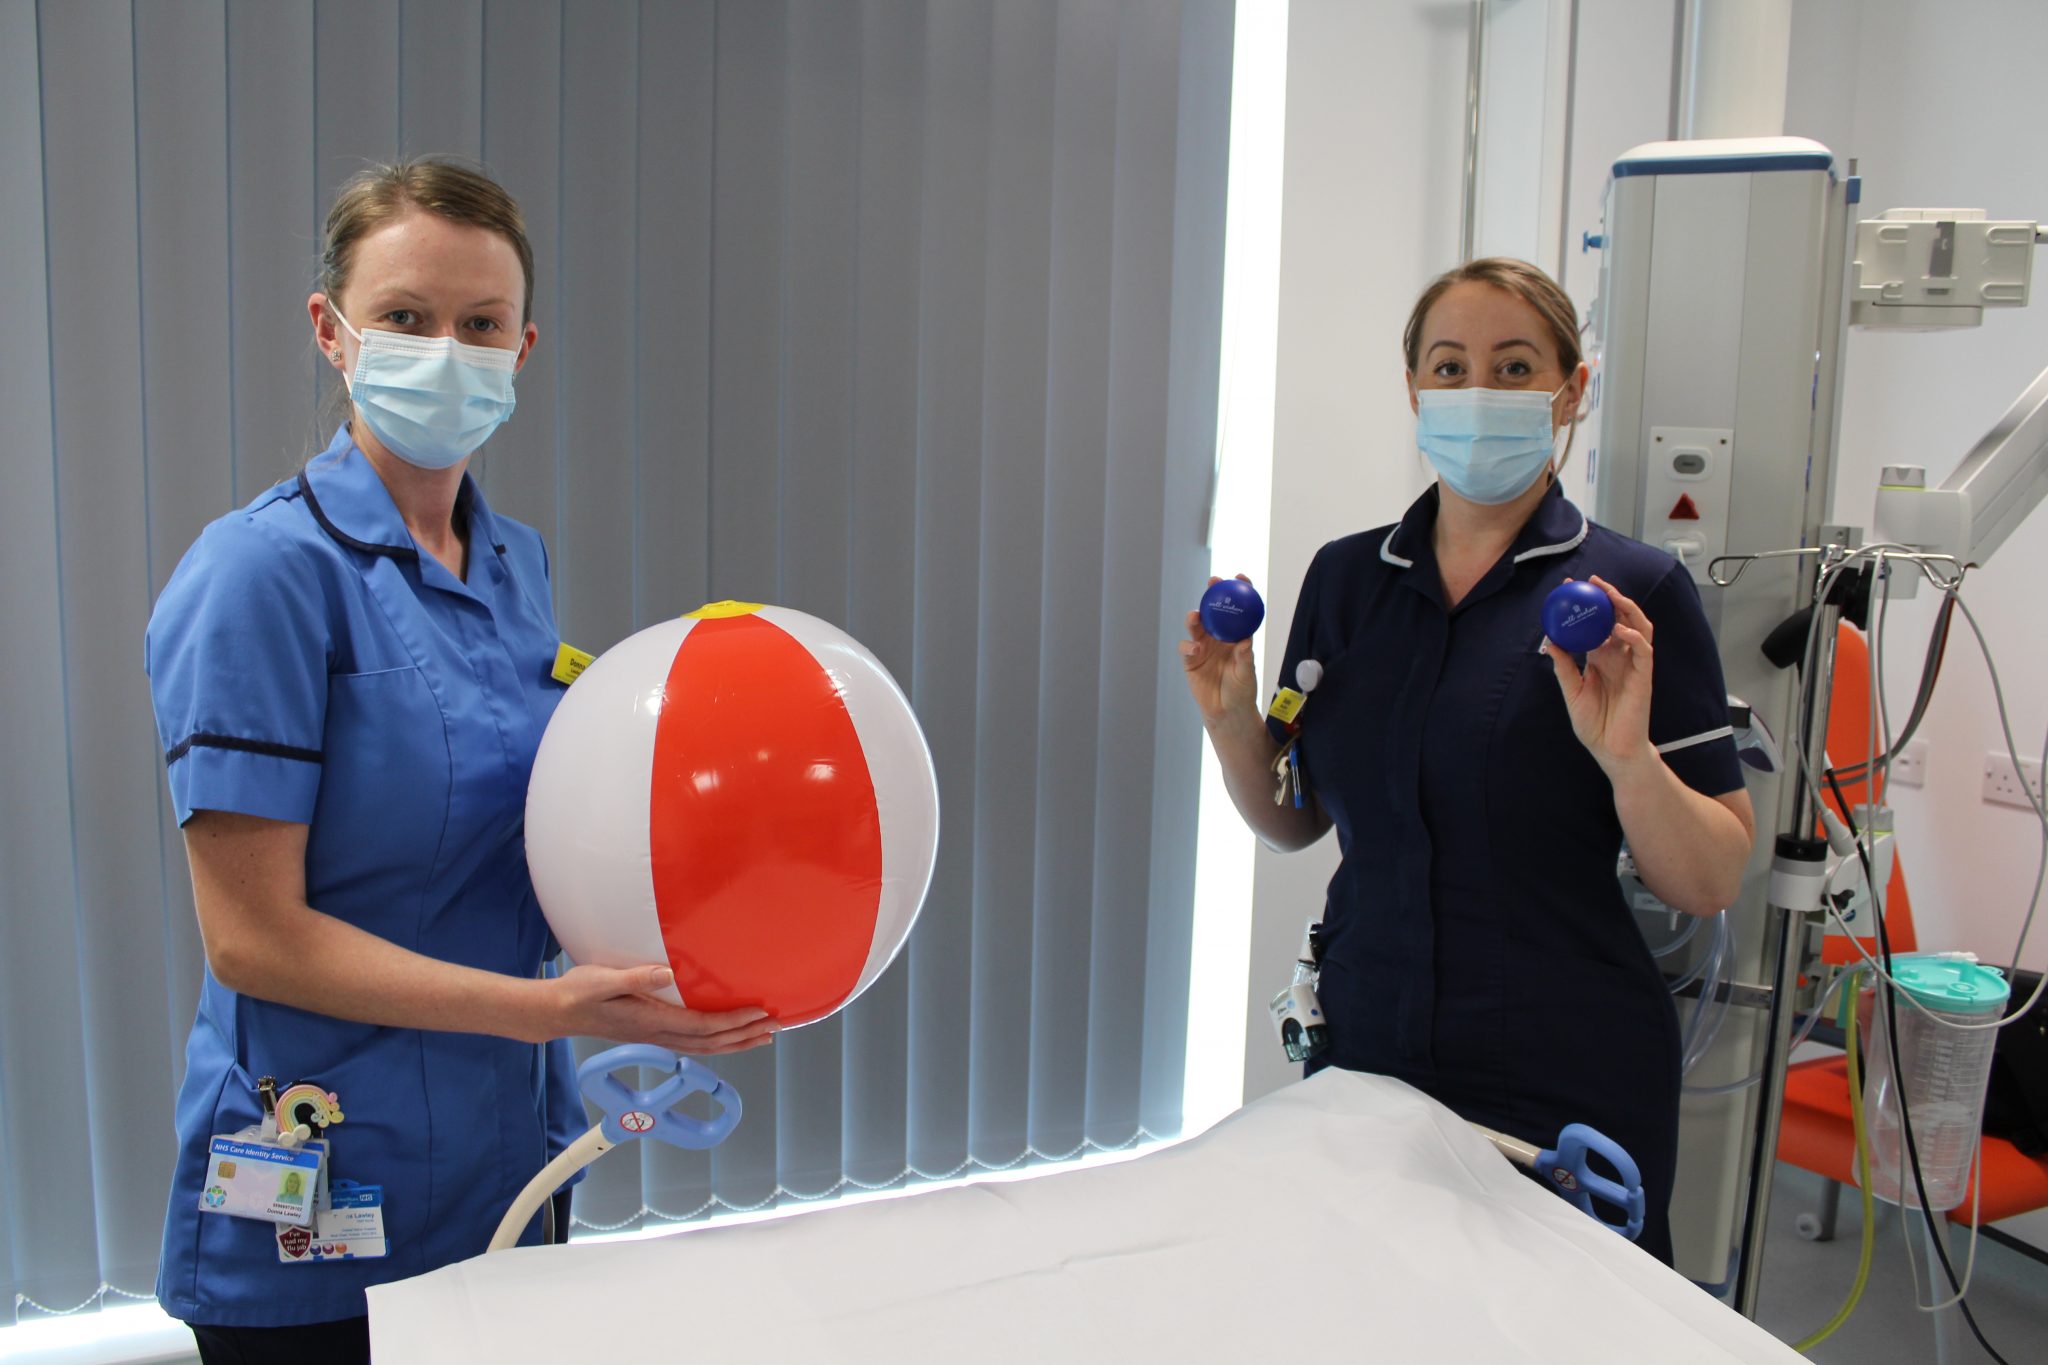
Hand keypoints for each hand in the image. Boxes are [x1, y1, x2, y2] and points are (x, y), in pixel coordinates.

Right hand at [542, 963, 778, 1054]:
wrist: (558, 1011)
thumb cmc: (578, 992)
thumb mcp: (601, 980)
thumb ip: (634, 978)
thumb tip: (666, 973)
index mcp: (651, 1021)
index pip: (702, 1025)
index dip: (733, 1021)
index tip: (759, 1012)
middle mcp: (658, 1034)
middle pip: (712, 1041)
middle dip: (745, 1034)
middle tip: (776, 1025)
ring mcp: (657, 1037)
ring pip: (706, 1046)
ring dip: (737, 1041)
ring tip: (764, 1035)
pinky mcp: (653, 1033)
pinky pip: (694, 1042)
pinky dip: (719, 1040)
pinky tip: (729, 1034)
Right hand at [1178, 575, 1259, 727]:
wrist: (1227, 713)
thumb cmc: (1242, 692)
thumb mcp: (1247, 674)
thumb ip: (1245, 658)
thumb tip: (1245, 640)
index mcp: (1236, 637)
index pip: (1239, 610)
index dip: (1240, 592)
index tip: (1241, 578)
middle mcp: (1219, 638)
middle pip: (1214, 611)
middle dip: (1212, 595)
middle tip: (1212, 583)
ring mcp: (1203, 648)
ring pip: (1197, 627)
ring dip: (1195, 618)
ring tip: (1195, 616)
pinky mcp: (1190, 661)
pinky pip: (1186, 649)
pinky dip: (1189, 647)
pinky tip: (1195, 650)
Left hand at [1543, 574, 1654, 773]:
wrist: (1611, 750)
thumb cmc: (1594, 725)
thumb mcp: (1571, 692)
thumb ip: (1564, 666)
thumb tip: (1550, 641)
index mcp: (1601, 658)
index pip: (1596, 624)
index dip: (1586, 605)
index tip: (1568, 589)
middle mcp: (1619, 657)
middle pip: (1619, 618)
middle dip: (1608, 596)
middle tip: (1591, 581)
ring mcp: (1633, 665)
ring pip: (1638, 626)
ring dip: (1626, 608)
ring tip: (1610, 594)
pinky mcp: (1644, 676)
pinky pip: (1643, 650)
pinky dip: (1633, 636)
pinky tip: (1618, 629)